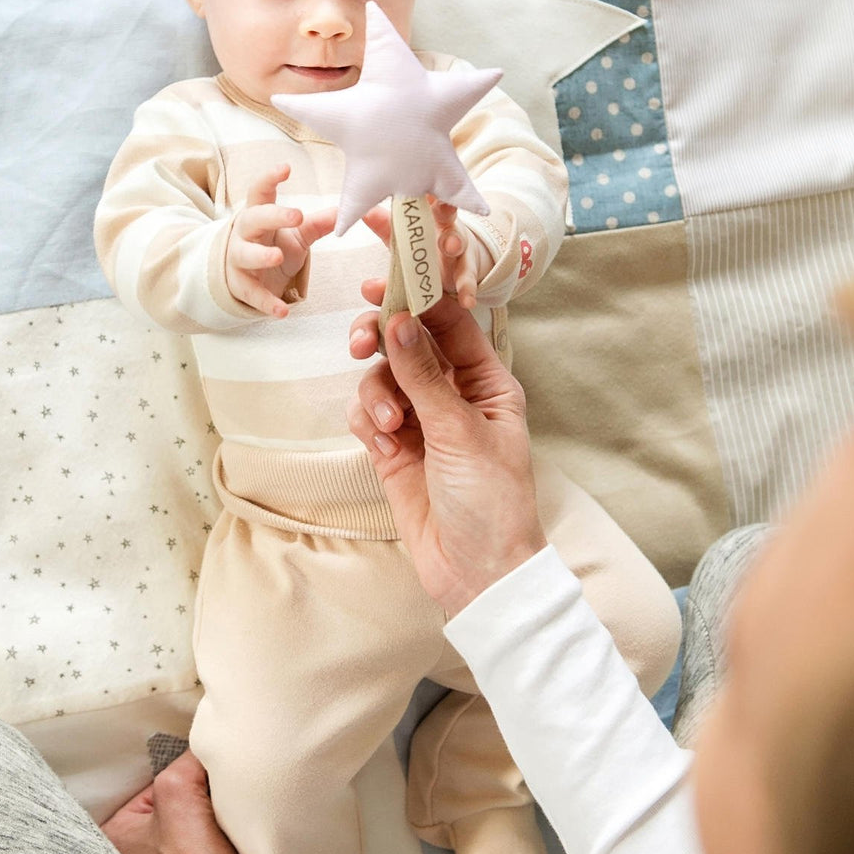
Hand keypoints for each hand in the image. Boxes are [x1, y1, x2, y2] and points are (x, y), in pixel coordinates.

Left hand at [100, 749, 251, 853]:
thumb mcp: (178, 790)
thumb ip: (189, 757)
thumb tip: (209, 744)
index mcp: (117, 831)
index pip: (159, 778)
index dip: (189, 770)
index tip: (212, 773)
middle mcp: (133, 852)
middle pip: (179, 799)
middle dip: (201, 793)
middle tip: (224, 791)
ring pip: (197, 819)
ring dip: (216, 813)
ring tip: (232, 813)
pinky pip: (209, 841)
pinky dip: (223, 833)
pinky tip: (235, 832)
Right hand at [225, 164, 336, 317]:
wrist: (242, 276)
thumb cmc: (271, 245)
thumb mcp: (295, 234)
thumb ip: (317, 224)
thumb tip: (344, 211)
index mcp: (259, 214)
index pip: (260, 192)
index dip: (270, 178)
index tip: (285, 168)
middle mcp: (245, 233)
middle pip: (254, 219)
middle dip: (273, 215)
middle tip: (296, 215)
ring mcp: (239, 259)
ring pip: (245, 254)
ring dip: (261, 255)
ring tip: (277, 256)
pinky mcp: (240, 286)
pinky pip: (252, 294)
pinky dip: (266, 303)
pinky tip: (282, 312)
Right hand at [347, 290, 545, 614]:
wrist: (477, 573)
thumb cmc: (492, 502)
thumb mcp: (459, 431)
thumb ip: (423, 374)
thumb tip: (398, 320)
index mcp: (487, 381)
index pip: (450, 321)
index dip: (418, 295)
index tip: (381, 279)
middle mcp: (454, 394)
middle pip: (408, 342)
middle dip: (382, 339)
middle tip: (362, 343)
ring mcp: (422, 421)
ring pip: (383, 378)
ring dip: (377, 393)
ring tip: (388, 426)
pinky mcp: (394, 448)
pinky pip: (367, 414)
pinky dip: (367, 421)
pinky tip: (382, 444)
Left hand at [362, 200, 491, 311]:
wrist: (453, 261)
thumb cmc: (422, 243)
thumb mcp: (401, 234)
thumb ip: (383, 225)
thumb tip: (361, 211)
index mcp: (429, 213)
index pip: (426, 196)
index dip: (425, 188)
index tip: (421, 179)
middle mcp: (446, 226)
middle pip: (447, 214)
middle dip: (445, 209)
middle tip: (442, 204)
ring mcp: (459, 249)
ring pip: (460, 243)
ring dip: (455, 242)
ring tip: (450, 246)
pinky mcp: (466, 272)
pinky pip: (469, 280)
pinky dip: (468, 289)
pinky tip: (467, 300)